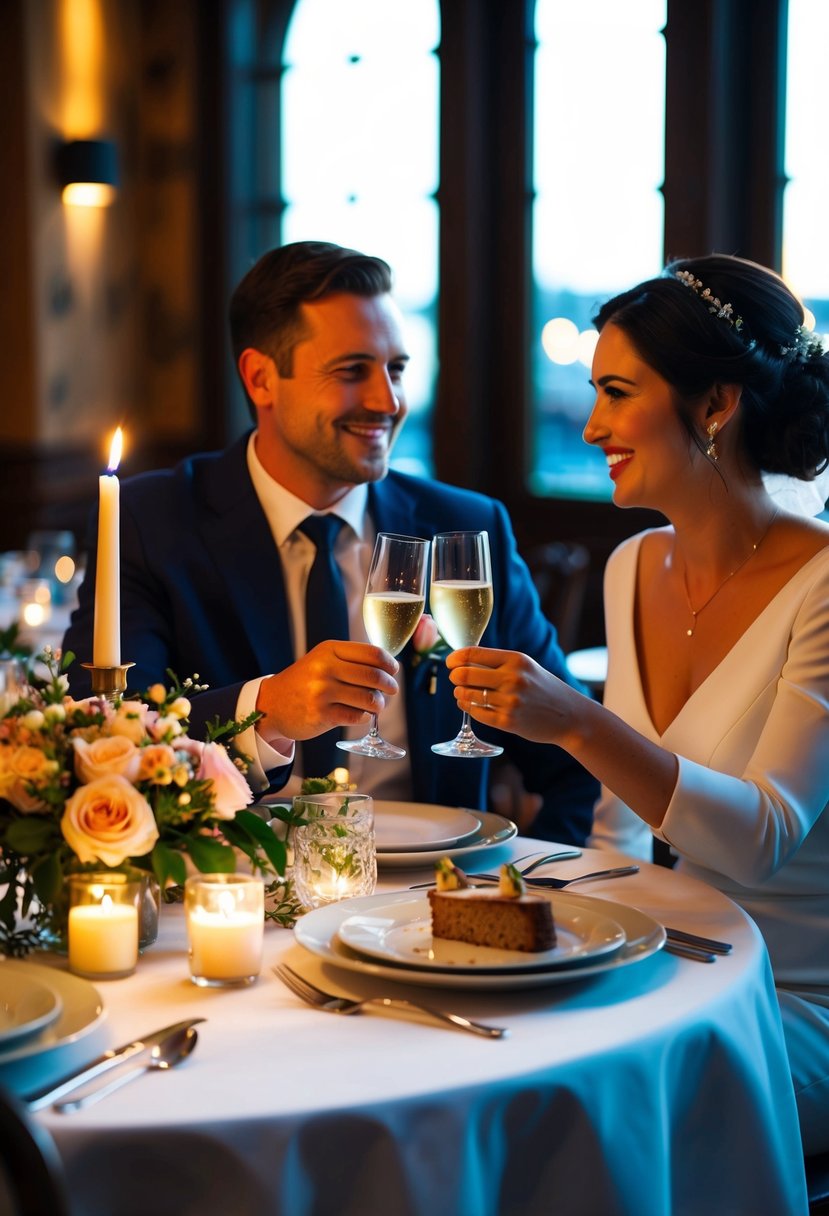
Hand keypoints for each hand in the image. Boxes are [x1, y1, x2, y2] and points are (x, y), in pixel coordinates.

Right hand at [256, 641, 398, 740]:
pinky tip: (361, 715)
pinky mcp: (322, 714)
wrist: (272, 704)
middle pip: (374, 676)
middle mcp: (326, 668)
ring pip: (369, 698)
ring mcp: (323, 692)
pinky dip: (365, 717)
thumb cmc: (305, 681)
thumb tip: (389, 666)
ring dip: (379, 704)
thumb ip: (351, 660)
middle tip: (392, 690)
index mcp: (330, 650)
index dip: (389, 663)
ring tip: (377, 705)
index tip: (394, 671)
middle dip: (390, 686)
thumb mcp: (323, 660)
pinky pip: (357, 716)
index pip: (372, 653)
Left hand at [447, 646, 581, 745]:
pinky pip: (477, 713)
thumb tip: (463, 661)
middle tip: (454, 678)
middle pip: (466, 674)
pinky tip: (468, 704)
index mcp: (516, 660)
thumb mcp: (526, 666)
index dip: (455, 658)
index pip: (473, 654)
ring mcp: (510, 701)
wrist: (568, 715)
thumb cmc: (542, 688)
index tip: (450, 662)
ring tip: (460, 692)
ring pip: (469, 695)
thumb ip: (498, 662)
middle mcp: (512, 679)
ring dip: (460, 693)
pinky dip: (468, 708)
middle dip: (455, 676)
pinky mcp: (508, 722)